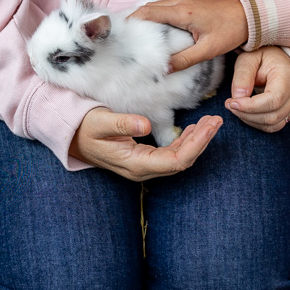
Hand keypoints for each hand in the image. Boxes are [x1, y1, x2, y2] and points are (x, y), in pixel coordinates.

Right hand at [69, 107, 222, 180]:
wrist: (72, 138)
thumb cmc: (85, 128)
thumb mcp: (100, 122)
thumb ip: (122, 124)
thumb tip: (146, 125)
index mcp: (135, 164)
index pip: (175, 161)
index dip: (196, 145)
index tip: (209, 126)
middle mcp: (142, 170)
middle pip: (182, 161)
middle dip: (202, 141)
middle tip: (217, 120)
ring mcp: (144, 166)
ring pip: (179, 158)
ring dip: (197, 141)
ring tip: (210, 122)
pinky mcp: (145, 159)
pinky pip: (171, 155)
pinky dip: (186, 142)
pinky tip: (194, 129)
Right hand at [130, 0, 247, 71]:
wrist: (249, 16)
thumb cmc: (230, 31)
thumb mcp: (207, 50)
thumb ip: (184, 60)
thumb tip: (163, 69)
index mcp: (182, 12)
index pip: (148, 13)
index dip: (131, 21)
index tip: (120, 33)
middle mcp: (180, 2)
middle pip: (147, 7)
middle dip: (133, 19)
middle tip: (123, 35)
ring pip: (155, 4)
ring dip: (143, 15)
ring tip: (134, 32)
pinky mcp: (188, 1)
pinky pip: (163, 4)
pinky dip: (153, 12)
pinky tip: (153, 26)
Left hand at [227, 47, 289, 131]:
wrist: (275, 57)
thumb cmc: (261, 56)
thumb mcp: (247, 59)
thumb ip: (242, 76)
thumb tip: (238, 97)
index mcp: (288, 77)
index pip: (273, 101)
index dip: (250, 107)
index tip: (231, 103)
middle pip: (273, 116)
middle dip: (247, 115)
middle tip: (229, 104)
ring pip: (274, 125)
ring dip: (251, 121)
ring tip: (236, 108)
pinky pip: (275, 125)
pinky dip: (258, 123)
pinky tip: (247, 112)